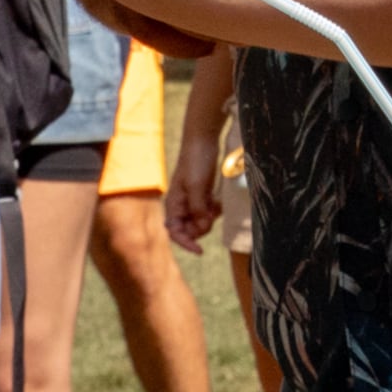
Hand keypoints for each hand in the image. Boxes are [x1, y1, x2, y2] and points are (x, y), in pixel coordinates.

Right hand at [165, 125, 222, 251]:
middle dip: (202, 227)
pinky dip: (214, 210)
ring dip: (209, 218)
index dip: (186, 244)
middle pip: (190, 230)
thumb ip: (197, 210)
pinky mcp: (203, 194)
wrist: (203, 141)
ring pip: (200, 222)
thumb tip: (201, 229)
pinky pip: (208, 211)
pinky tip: (218, 200)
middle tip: (211, 214)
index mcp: (173, 204)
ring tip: (215, 204)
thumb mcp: (196, 187)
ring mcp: (192, 200)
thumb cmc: (196, 162)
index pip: (175, 233)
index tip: (200, 250)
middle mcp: (181, 205)